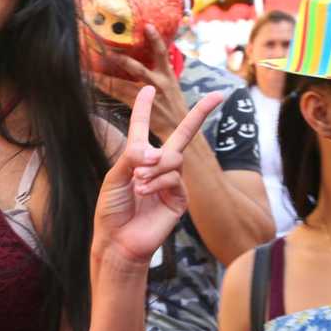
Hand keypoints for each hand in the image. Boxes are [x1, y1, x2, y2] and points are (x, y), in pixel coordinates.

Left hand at [92, 85, 222, 265]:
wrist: (118, 241)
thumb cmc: (112, 210)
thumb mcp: (114, 178)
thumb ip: (132, 158)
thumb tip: (155, 151)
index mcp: (137, 158)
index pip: (142, 127)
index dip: (144, 107)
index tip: (148, 88)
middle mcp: (157, 166)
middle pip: (183, 134)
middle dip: (201, 114)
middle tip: (219, 96)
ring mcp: (171, 181)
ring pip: (174, 158)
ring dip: (155, 167)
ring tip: (138, 183)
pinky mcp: (179, 198)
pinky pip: (174, 178)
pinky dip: (158, 182)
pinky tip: (145, 191)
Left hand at [93, 24, 187, 142]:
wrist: (179, 128)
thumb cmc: (174, 107)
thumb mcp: (173, 86)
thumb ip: (161, 71)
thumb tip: (151, 55)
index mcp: (168, 75)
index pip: (162, 53)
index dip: (155, 39)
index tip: (147, 25)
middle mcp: (158, 84)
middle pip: (137, 68)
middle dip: (121, 58)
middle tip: (105, 47)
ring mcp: (148, 97)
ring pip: (123, 84)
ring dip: (106, 74)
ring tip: (91, 65)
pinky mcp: (139, 109)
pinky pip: (119, 96)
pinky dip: (107, 88)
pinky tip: (94, 83)